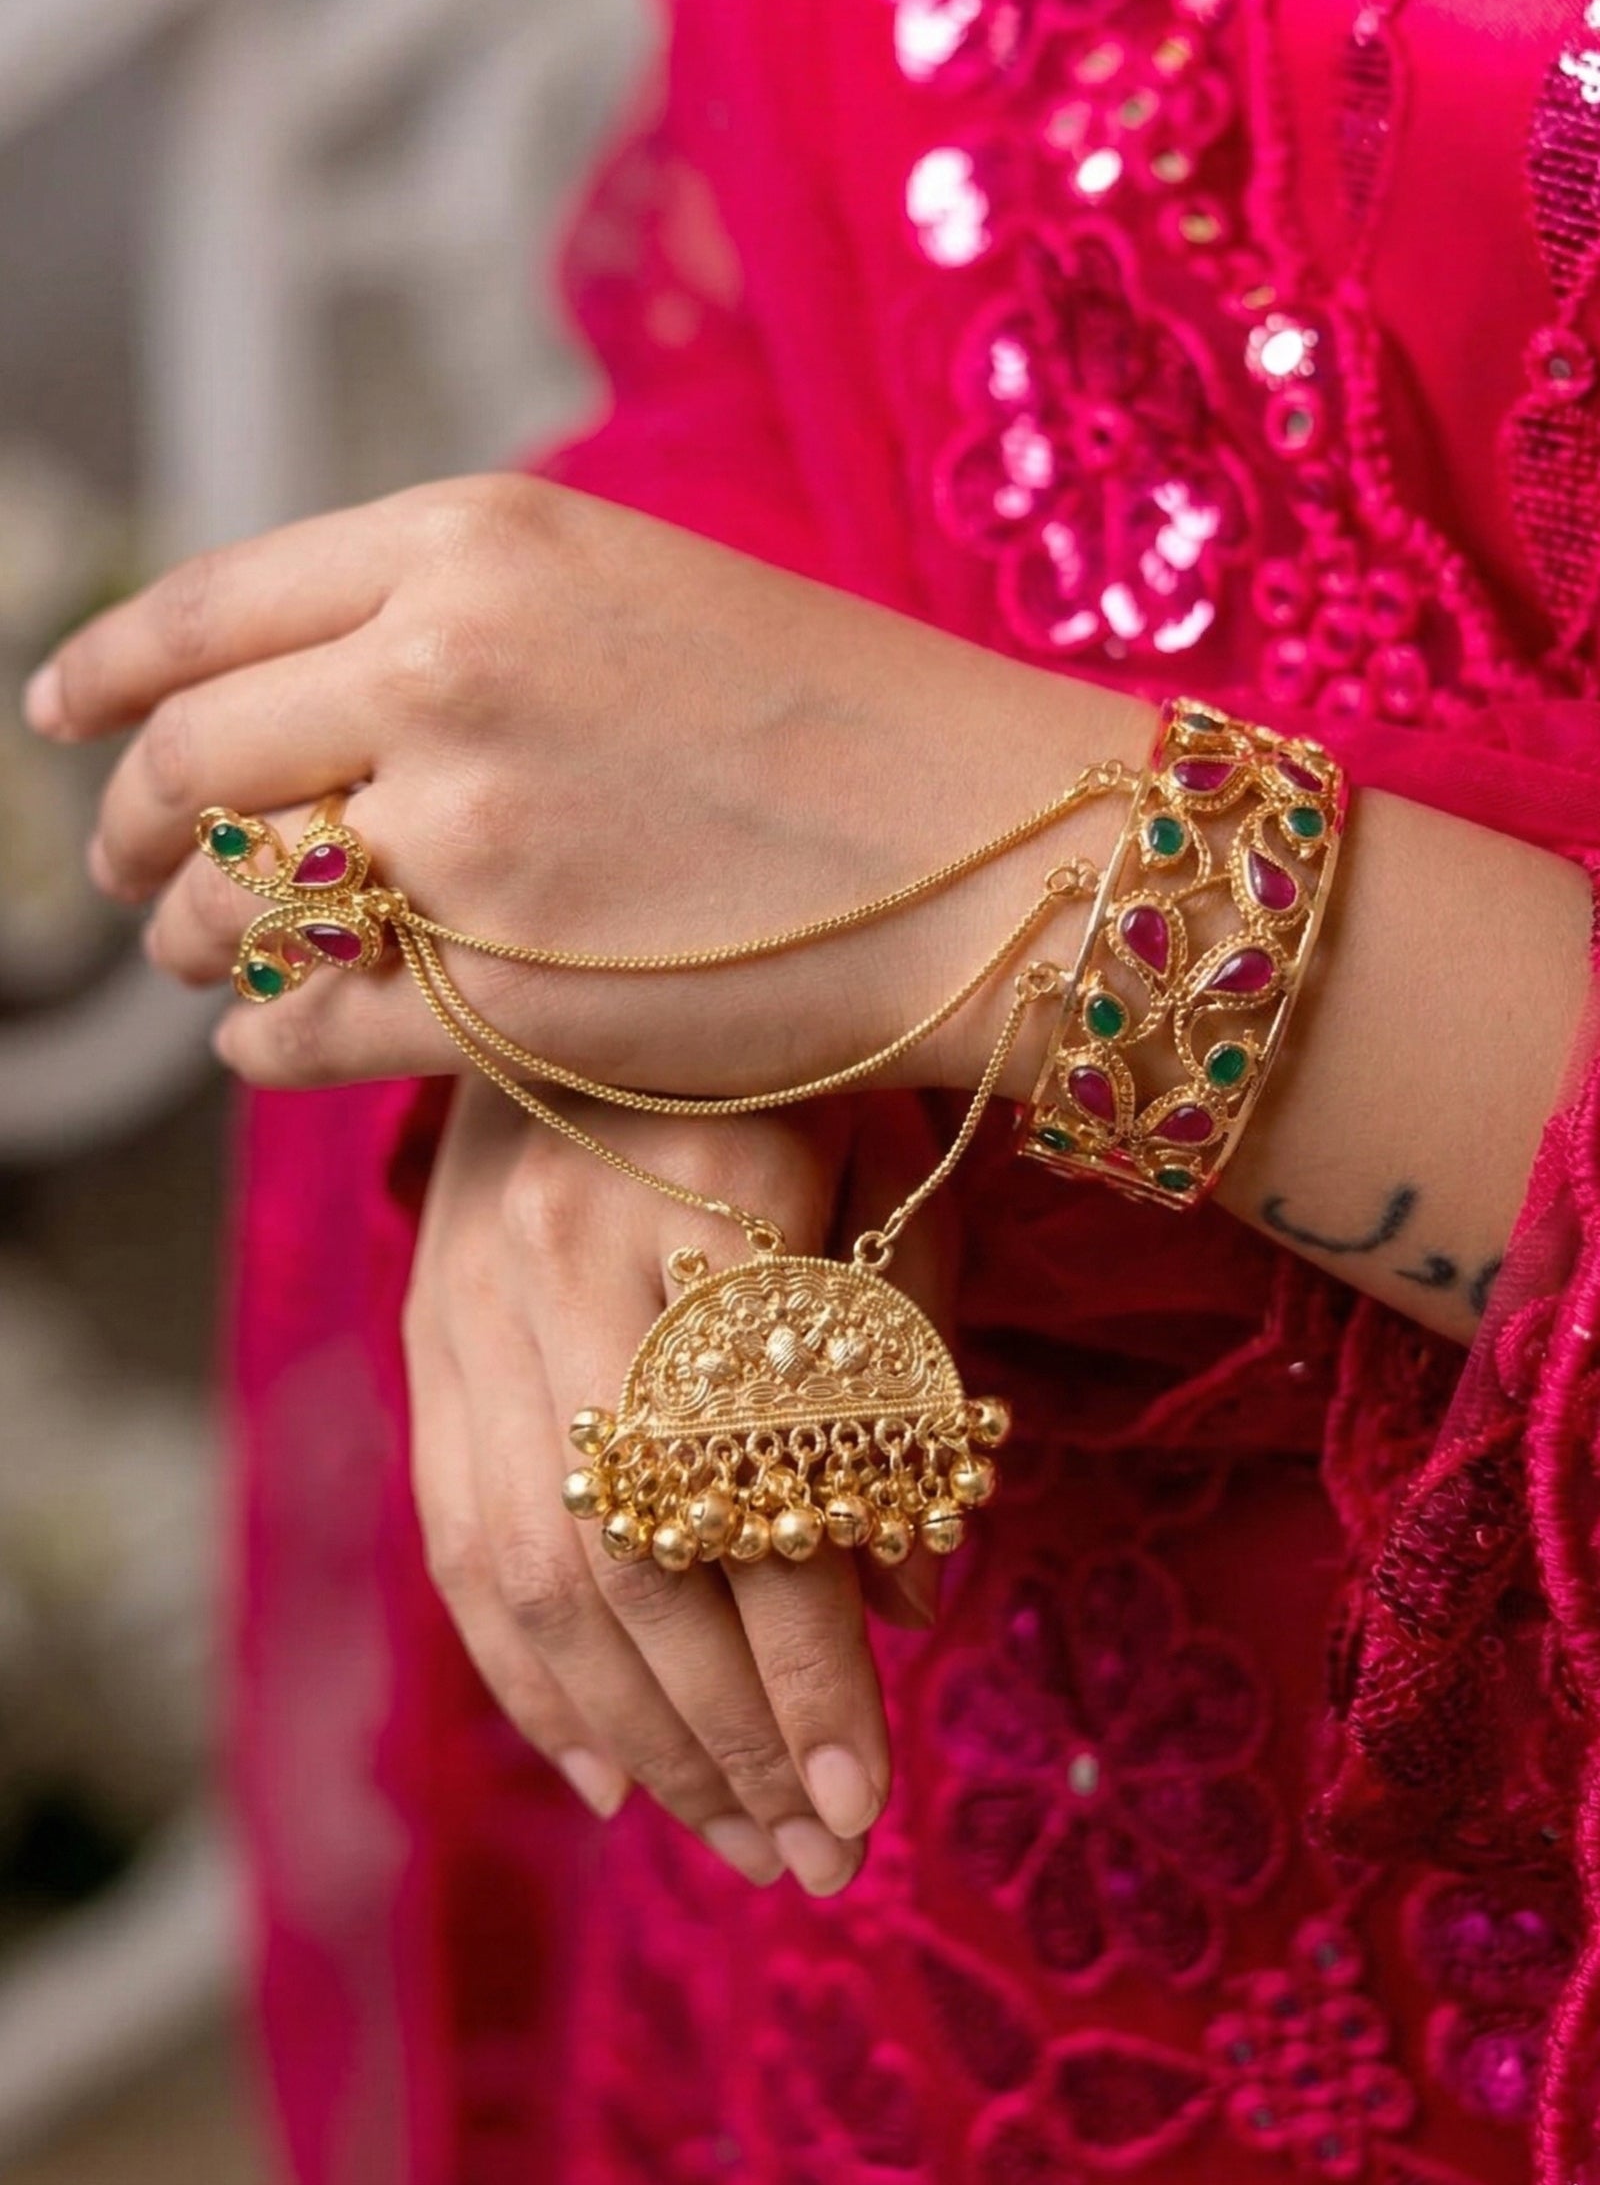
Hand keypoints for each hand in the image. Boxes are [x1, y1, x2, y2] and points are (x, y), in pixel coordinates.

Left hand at [25, 477, 1143, 1100]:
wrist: (1002, 847)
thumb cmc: (840, 715)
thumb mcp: (631, 586)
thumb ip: (452, 611)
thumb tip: (294, 689)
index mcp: (471, 541)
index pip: (202, 611)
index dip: (104, 676)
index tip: (61, 722)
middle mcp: (441, 670)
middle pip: (190, 762)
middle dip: (129, 829)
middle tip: (125, 870)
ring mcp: (466, 839)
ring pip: (233, 904)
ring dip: (193, 938)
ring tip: (205, 955)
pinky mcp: (500, 997)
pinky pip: (304, 1030)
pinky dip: (263, 1043)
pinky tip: (266, 1043)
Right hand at [405, 1080, 952, 1894]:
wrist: (594, 950)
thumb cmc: (793, 1051)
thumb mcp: (892, 1167)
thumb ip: (905, 1366)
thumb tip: (900, 1597)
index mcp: (701, 1199)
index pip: (748, 1491)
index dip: (801, 1656)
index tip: (864, 1795)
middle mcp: (557, 1260)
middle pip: (626, 1556)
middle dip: (726, 1735)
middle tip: (813, 1859)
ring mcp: (468, 1303)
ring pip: (529, 1572)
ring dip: (636, 1734)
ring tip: (733, 1842)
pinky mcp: (426, 1335)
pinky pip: (456, 1537)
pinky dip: (526, 1674)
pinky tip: (605, 1771)